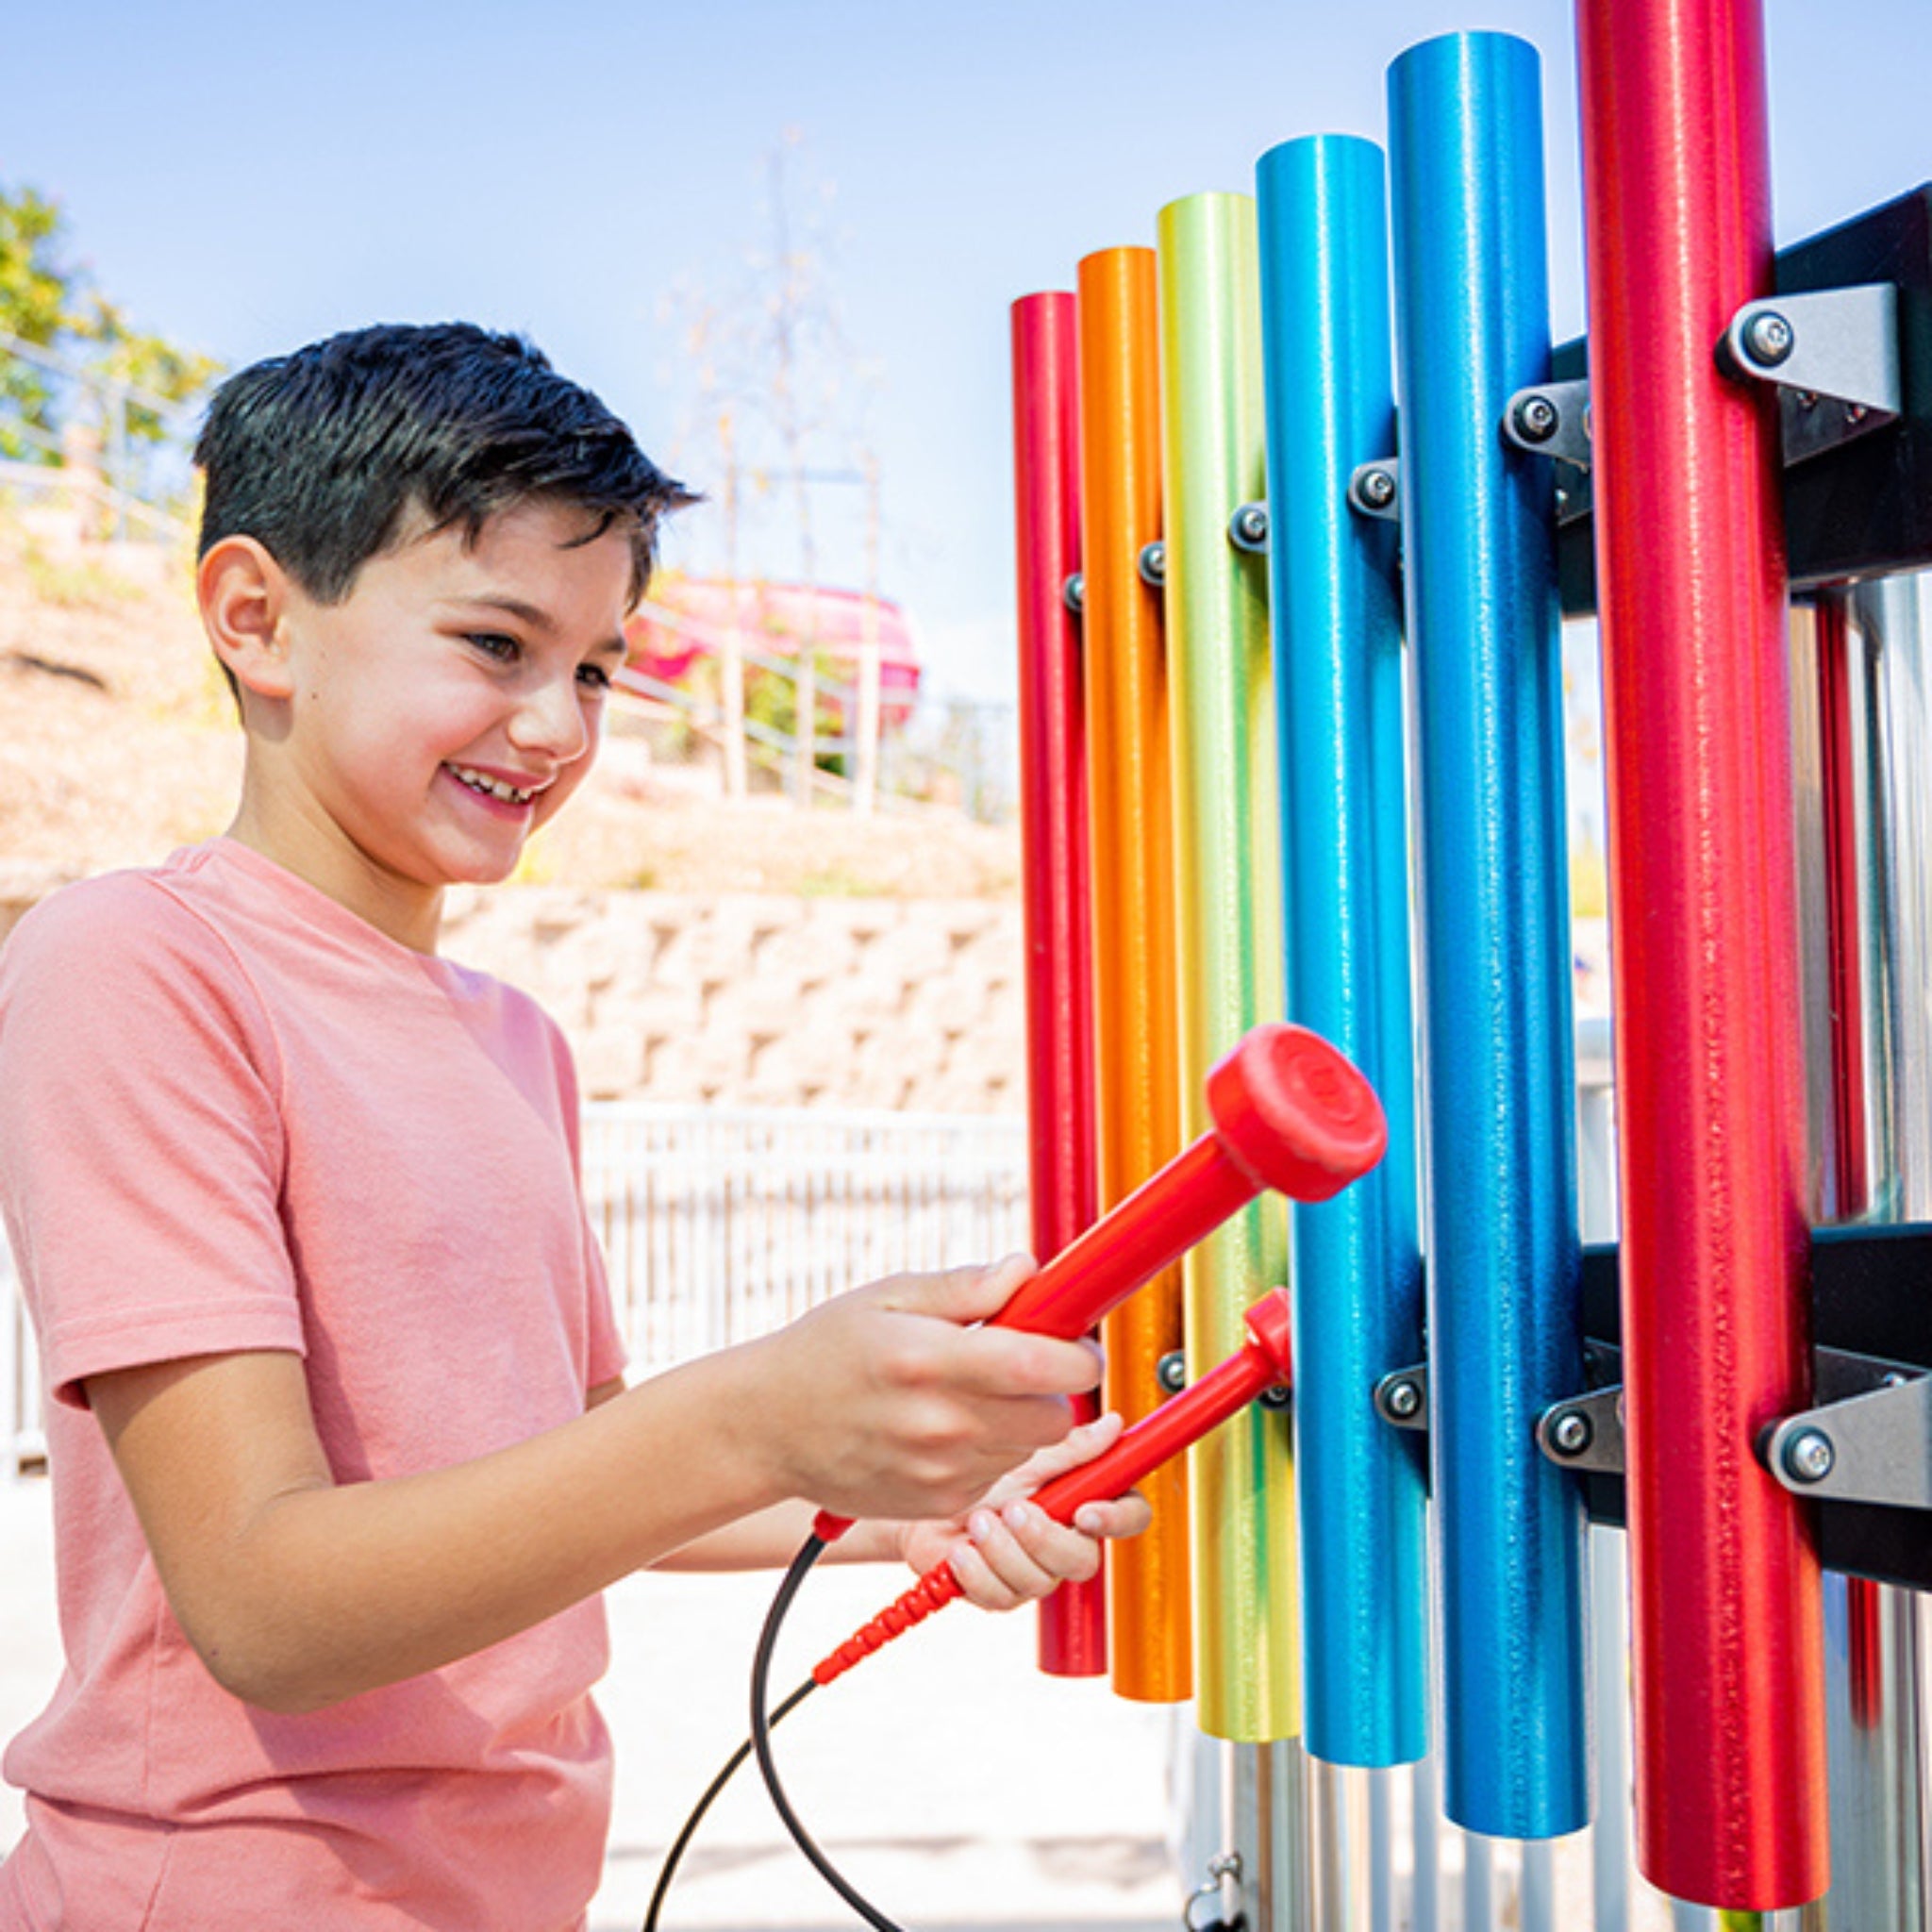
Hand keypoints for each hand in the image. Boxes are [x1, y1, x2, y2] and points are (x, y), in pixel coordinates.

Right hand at [748, 1254, 1103, 1525]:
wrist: (767, 1427)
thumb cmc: (826, 1351)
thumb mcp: (889, 1298)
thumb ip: (966, 1288)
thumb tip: (1028, 1271)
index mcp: (932, 1361)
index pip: (1045, 1367)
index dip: (1077, 1354)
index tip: (1073, 1341)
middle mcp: (942, 1425)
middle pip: (1055, 1417)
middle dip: (1052, 1388)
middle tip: (1019, 1363)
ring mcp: (941, 1472)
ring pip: (1030, 1448)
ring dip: (1021, 1420)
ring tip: (970, 1393)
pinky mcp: (937, 1503)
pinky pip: (998, 1474)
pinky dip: (990, 1450)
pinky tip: (947, 1427)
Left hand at [898, 1410, 1152, 1610]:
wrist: (924, 1503)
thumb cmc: (980, 1474)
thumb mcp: (1025, 1452)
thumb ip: (1070, 1446)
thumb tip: (1113, 1425)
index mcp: (1082, 1500)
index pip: (1129, 1515)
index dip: (1117, 1518)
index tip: (1087, 1511)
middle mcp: (1065, 1541)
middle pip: (1084, 1560)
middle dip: (1044, 1538)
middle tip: (1014, 1508)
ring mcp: (1035, 1572)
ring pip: (1040, 1582)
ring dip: (1003, 1550)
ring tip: (979, 1520)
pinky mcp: (1001, 1594)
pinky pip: (1001, 1598)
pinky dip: (977, 1571)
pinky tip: (962, 1549)